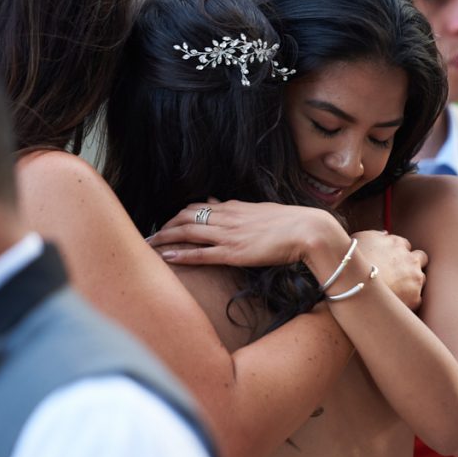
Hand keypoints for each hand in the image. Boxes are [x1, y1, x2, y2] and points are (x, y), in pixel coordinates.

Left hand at [150, 199, 343, 267]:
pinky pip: (201, 253)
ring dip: (166, 238)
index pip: (198, 207)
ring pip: (188, 232)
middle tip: (151, 235)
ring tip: (149, 244)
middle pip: (186, 217)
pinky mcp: (233, 253)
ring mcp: (229, 235)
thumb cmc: (291, 222)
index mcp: (235, 207)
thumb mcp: (261, 209)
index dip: (179, 215)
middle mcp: (227, 218)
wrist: (308, 230)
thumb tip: (217, 200)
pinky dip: (182, 254)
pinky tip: (167, 256)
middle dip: (166, 226)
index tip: (168, 222)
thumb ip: (237, 207)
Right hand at [351, 230, 426, 310]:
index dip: (396, 253)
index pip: (404, 245)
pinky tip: (394, 301)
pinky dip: (407, 300)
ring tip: (394, 290)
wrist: (354, 287)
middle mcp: (410, 258)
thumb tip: (385, 234)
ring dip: (411, 282)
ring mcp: (415, 278)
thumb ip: (375, 234)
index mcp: (397, 243)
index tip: (388, 261)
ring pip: (420, 278)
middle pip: (420, 258)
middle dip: (412, 264)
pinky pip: (416, 298)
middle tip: (397, 274)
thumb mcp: (359, 238)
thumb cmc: (352, 262)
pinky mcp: (415, 298)